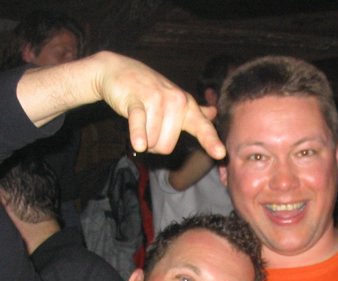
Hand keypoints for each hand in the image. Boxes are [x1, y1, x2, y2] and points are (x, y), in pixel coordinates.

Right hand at [92, 52, 224, 158]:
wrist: (117, 70)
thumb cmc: (148, 90)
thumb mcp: (174, 99)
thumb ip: (194, 111)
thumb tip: (214, 114)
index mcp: (187, 105)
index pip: (203, 127)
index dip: (211, 141)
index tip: (220, 154)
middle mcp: (176, 101)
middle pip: (166, 147)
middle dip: (153, 145)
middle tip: (147, 126)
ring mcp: (157, 99)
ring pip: (151, 142)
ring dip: (141, 138)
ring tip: (138, 120)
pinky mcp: (137, 100)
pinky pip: (140, 125)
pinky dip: (138, 136)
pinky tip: (138, 144)